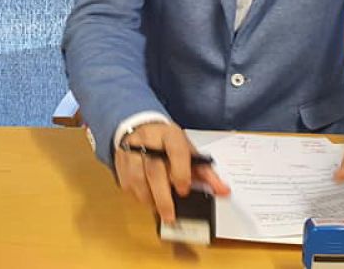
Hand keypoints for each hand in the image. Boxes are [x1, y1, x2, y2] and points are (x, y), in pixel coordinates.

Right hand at [114, 121, 229, 223]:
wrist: (142, 127)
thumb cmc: (169, 143)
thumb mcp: (188, 151)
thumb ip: (205, 172)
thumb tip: (223, 191)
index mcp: (170, 135)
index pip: (176, 152)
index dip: (181, 173)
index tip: (184, 190)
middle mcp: (148, 140)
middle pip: (153, 169)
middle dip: (162, 196)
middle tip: (170, 216)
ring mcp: (131, 149)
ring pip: (136, 177)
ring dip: (147, 198)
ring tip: (157, 208)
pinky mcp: (119, 159)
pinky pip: (125, 182)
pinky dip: (136, 195)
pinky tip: (146, 198)